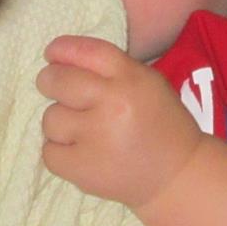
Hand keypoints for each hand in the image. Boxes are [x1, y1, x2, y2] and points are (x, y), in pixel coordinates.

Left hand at [37, 34, 201, 209]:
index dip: (62, 49)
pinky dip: (58, 151)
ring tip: (79, 129)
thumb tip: (59, 57)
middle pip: (58, 80)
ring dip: (59, 121)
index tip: (52, 53)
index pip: (85, 51)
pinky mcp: (83, 170)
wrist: (177, 176)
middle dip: (50, 81)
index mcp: (131, 79)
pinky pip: (49, 152)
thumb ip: (110, 68)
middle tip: (55, 88)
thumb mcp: (147, 82)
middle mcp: (113, 105)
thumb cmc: (159, 123)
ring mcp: (96, 138)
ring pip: (50, 117)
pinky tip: (79, 151)